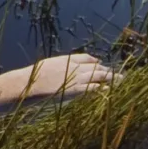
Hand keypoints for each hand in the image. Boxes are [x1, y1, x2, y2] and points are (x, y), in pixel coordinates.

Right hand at [0, 53, 118, 102]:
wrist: (27, 85)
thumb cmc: (32, 78)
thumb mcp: (45, 67)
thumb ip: (56, 68)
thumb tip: (59, 71)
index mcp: (65, 60)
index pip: (84, 57)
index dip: (94, 60)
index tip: (100, 62)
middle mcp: (73, 67)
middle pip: (95, 67)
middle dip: (107, 70)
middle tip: (117, 74)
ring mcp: (75, 78)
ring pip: (97, 76)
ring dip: (110, 78)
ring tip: (120, 80)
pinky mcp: (75, 90)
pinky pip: (92, 88)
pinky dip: (101, 89)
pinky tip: (108, 90)